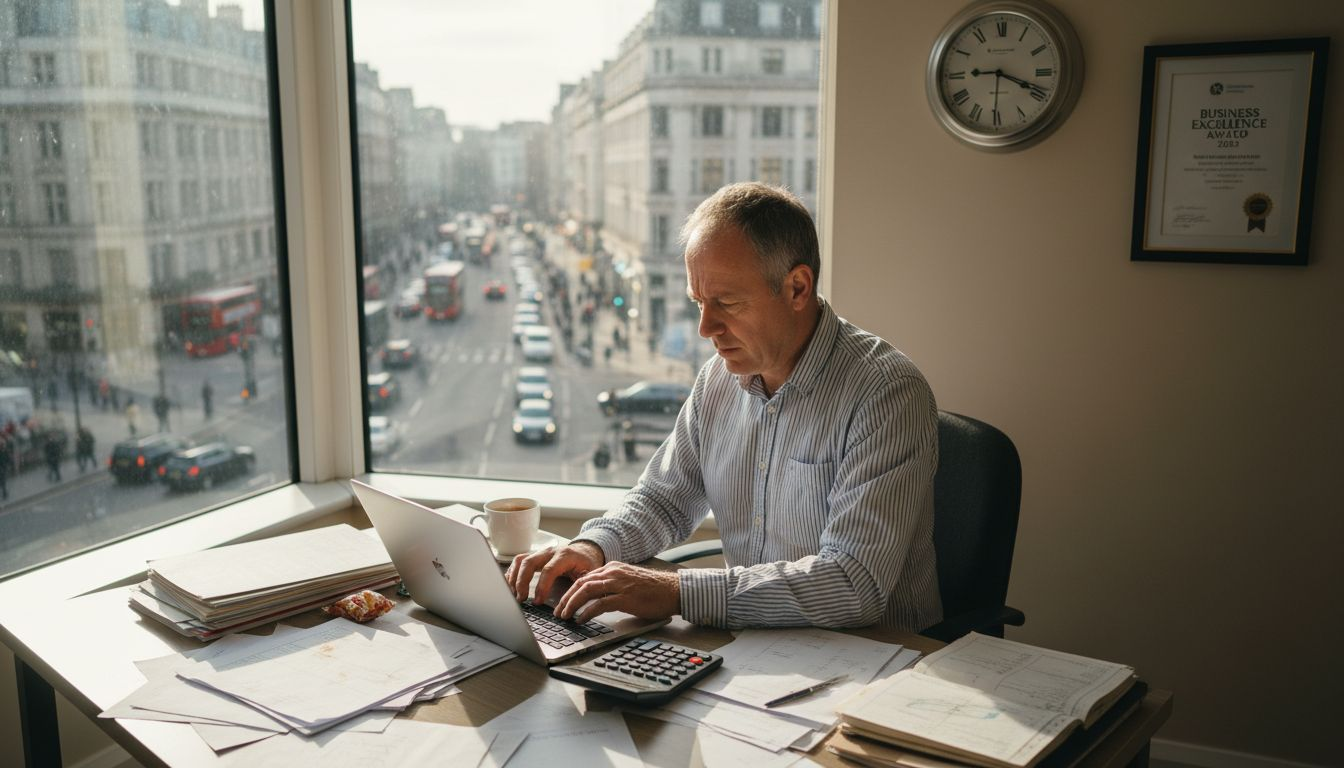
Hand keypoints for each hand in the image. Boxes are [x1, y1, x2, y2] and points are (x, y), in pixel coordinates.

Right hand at [504, 540, 604, 604]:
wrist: (586, 550)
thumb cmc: (587, 564)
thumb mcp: (590, 574)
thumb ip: (580, 587)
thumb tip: (569, 605)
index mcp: (565, 556)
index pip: (548, 570)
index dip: (541, 586)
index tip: (537, 601)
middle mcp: (550, 552)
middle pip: (529, 562)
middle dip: (522, 582)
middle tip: (521, 599)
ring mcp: (540, 553)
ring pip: (521, 560)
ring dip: (514, 577)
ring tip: (514, 595)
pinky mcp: (535, 556)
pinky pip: (518, 561)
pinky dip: (512, 573)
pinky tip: (511, 586)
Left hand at [553, 562, 679, 623]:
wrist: (673, 590)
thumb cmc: (654, 589)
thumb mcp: (628, 581)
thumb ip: (612, 585)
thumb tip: (595, 597)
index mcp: (613, 568)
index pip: (584, 577)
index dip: (570, 591)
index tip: (563, 603)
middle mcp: (613, 573)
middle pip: (581, 583)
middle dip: (566, 598)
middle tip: (558, 612)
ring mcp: (619, 584)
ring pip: (587, 591)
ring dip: (572, 604)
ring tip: (565, 616)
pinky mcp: (625, 598)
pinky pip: (600, 604)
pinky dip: (587, 612)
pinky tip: (581, 620)